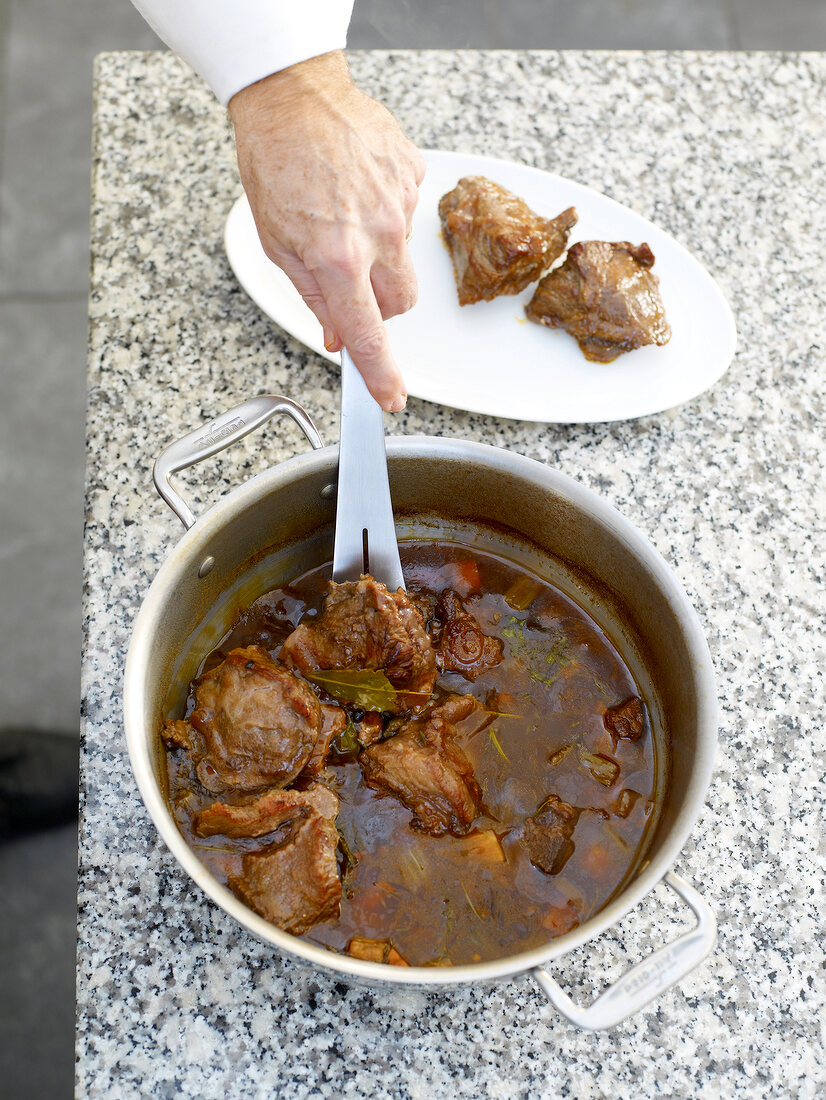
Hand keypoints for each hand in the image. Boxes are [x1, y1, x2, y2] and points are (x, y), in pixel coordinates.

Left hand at [229, 51, 424, 411]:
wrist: (292, 95)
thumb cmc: (275, 162)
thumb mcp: (279, 244)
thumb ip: (315, 297)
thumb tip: (337, 336)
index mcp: (338, 257)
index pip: (368, 334)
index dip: (380, 374)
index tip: (390, 399)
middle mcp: (378, 233)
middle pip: (401, 303)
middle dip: (380, 305)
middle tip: (350, 281)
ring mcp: (402, 202)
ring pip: (405, 259)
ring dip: (381, 252)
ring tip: (344, 213)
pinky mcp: (415, 173)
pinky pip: (409, 213)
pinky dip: (387, 212)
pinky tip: (359, 188)